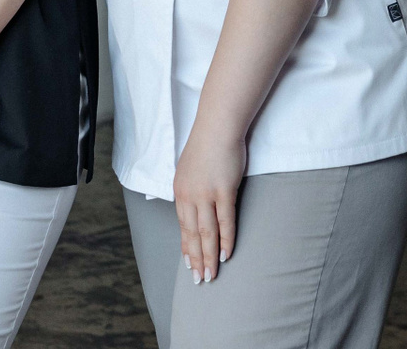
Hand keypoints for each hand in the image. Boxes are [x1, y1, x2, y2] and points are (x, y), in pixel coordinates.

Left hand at [173, 121, 246, 283]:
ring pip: (206, 233)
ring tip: (211, 275)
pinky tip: (226, 255)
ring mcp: (205, 194)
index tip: (189, 263)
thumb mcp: (190, 171)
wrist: (216, 127)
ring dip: (209, 256)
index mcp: (179, 191)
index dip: (187, 247)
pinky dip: (226, 240)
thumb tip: (197, 209)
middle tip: (199, 279)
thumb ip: (192, 191)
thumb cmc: (207, 147)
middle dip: (196, 258)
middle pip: (192, 234)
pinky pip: (225, 222)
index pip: (182, 226)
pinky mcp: (224, 191)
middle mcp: (188, 195)